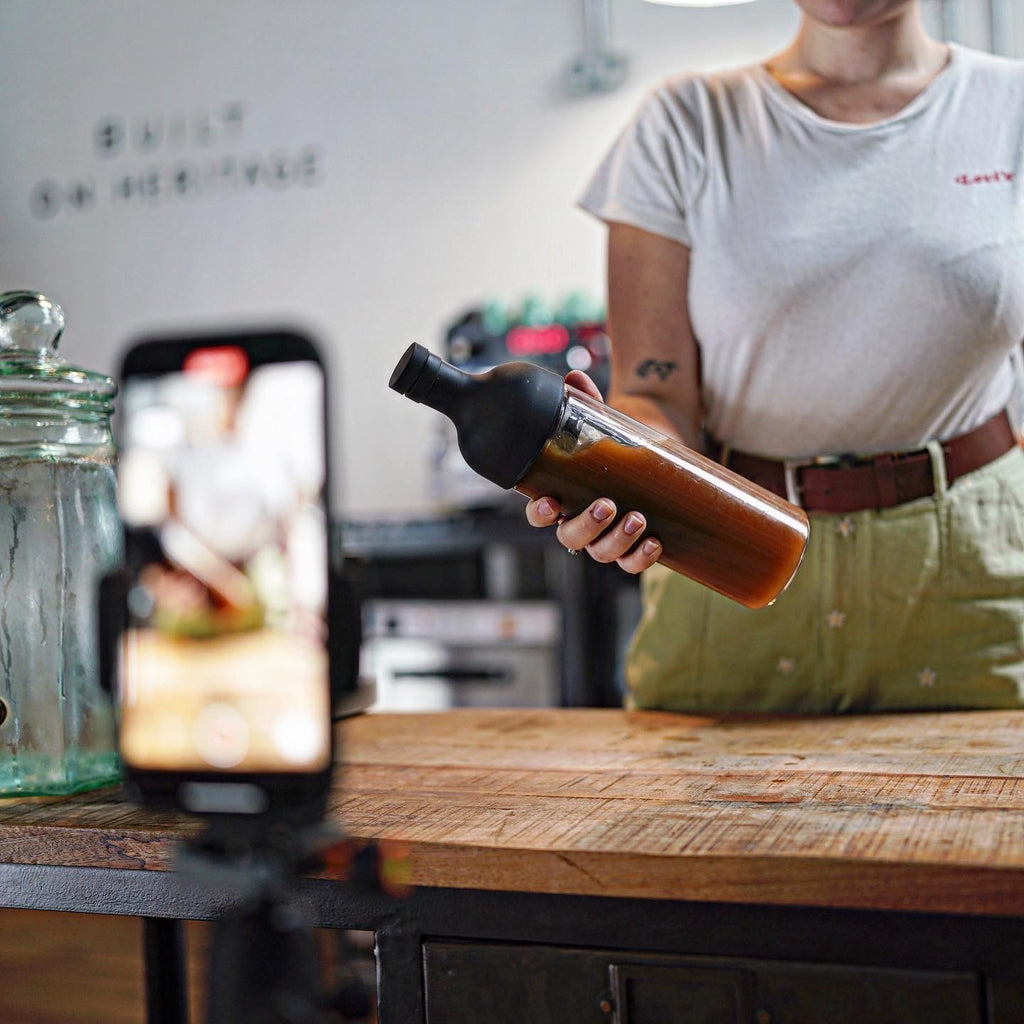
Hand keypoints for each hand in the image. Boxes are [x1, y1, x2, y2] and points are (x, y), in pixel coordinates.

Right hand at [523, 370, 662, 574]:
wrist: (653, 454)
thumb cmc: (615, 440)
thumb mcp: (601, 420)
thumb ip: (585, 401)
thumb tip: (575, 378)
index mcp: (562, 495)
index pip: (540, 513)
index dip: (540, 514)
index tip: (550, 503)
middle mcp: (579, 520)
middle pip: (571, 537)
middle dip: (587, 525)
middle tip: (608, 504)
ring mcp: (606, 536)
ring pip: (601, 553)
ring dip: (617, 541)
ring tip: (638, 518)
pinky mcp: (633, 545)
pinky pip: (631, 563)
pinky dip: (641, 557)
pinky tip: (656, 542)